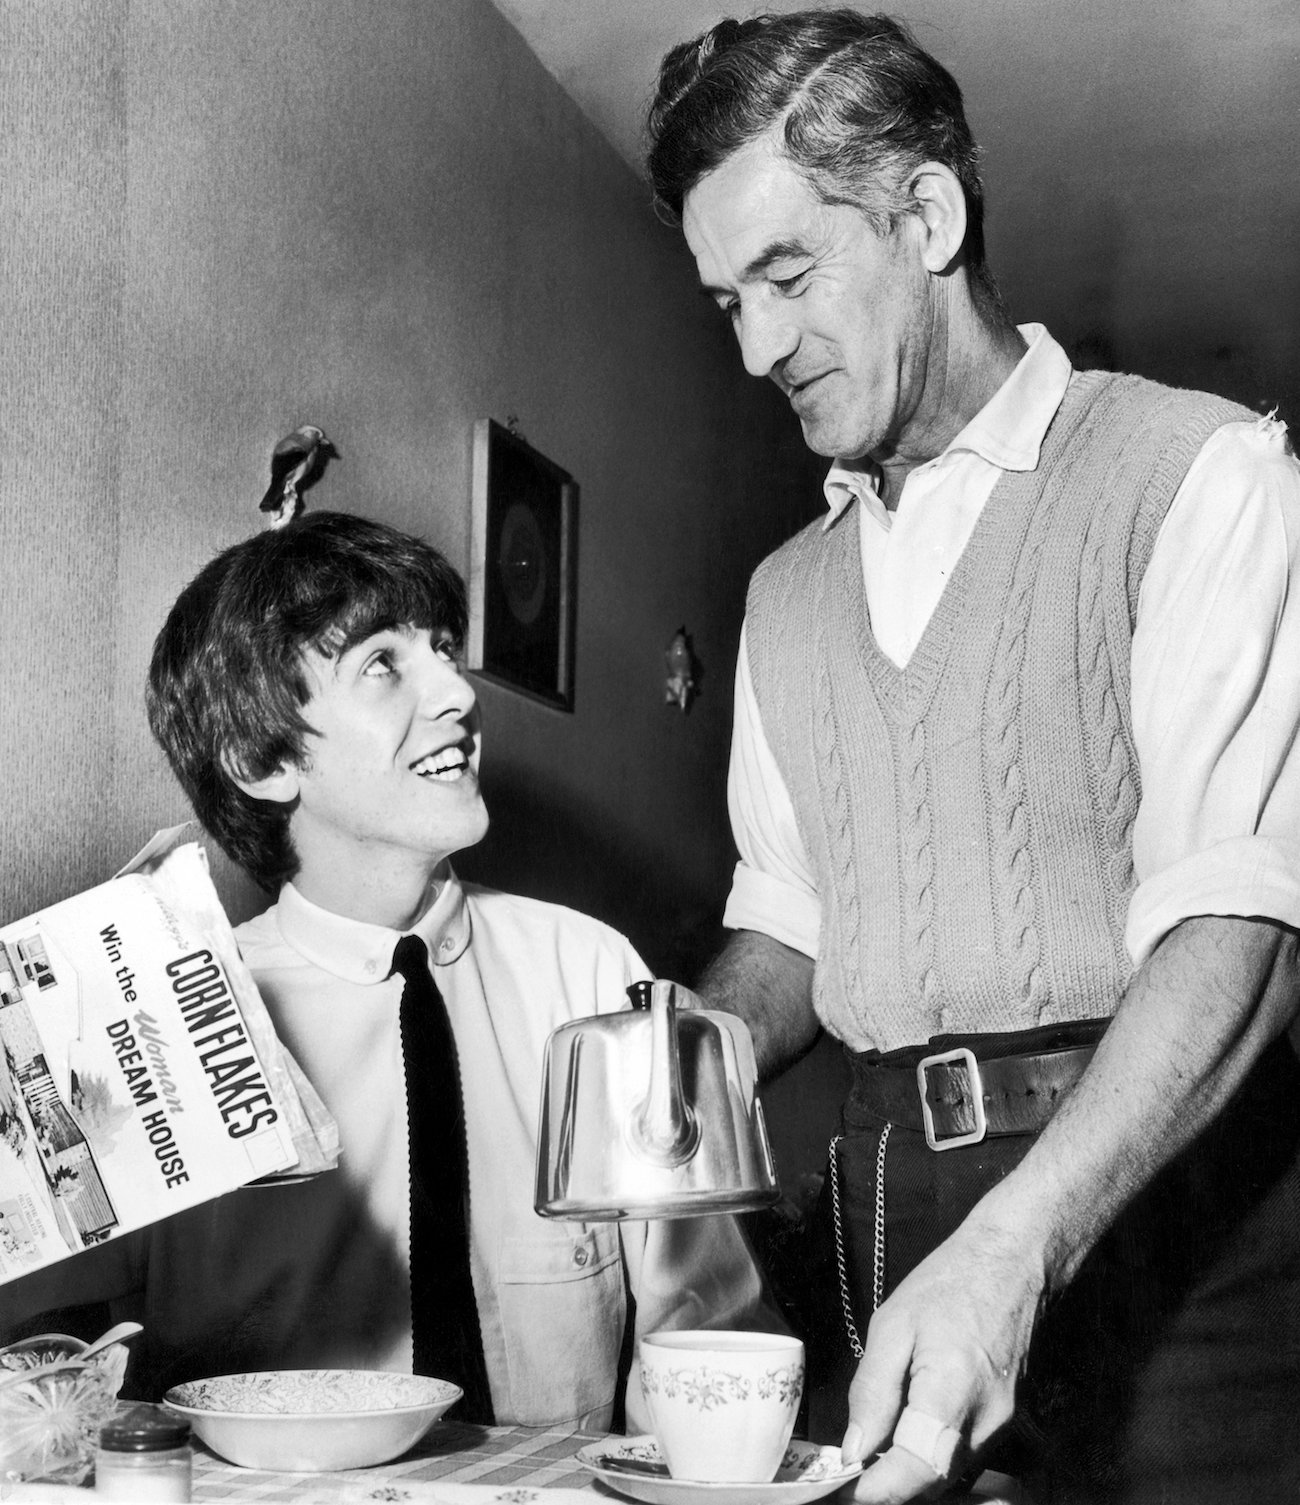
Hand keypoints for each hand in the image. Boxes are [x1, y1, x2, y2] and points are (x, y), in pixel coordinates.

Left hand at [843, 1216, 1044, 1502]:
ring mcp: (1002, 1428)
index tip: (841, 1489)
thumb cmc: (951, 1284)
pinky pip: (963, 1456)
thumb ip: (872, 1393)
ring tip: (874, 1449)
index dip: (874, 1490)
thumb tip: (854, 1449)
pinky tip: (907, 1431)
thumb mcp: (893, 1326)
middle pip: (931, 1483)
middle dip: (888, 1484)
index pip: (914, 1472)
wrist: (1012, 1264)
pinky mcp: (1005, 1423)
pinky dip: (933, 1455)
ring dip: (910, 1472)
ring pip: (949, 1475)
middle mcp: (985, 1424)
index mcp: (952, 1396)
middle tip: (848, 1471)